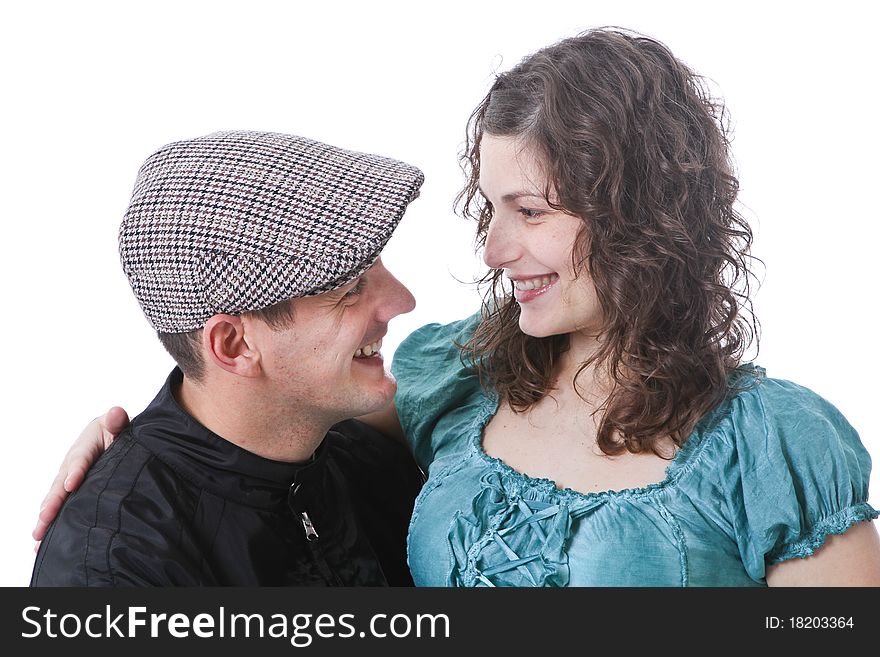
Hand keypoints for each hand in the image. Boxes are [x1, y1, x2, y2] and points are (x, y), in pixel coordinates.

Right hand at [32, 406, 129, 544]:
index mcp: (84, 446)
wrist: (114, 436)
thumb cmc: (116, 430)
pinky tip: (42, 542)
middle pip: (60, 484)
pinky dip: (50, 522)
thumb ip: (117, 421)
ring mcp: (68, 479)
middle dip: (52, 502)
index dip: (75, 471)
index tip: (72, 485)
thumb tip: (116, 413)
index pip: (80, 459)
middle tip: (45, 519)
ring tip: (38, 536)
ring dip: (46, 517)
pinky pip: (59, 506)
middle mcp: (71, 464)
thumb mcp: (118, 423)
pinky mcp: (70, 492)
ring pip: (55, 498)